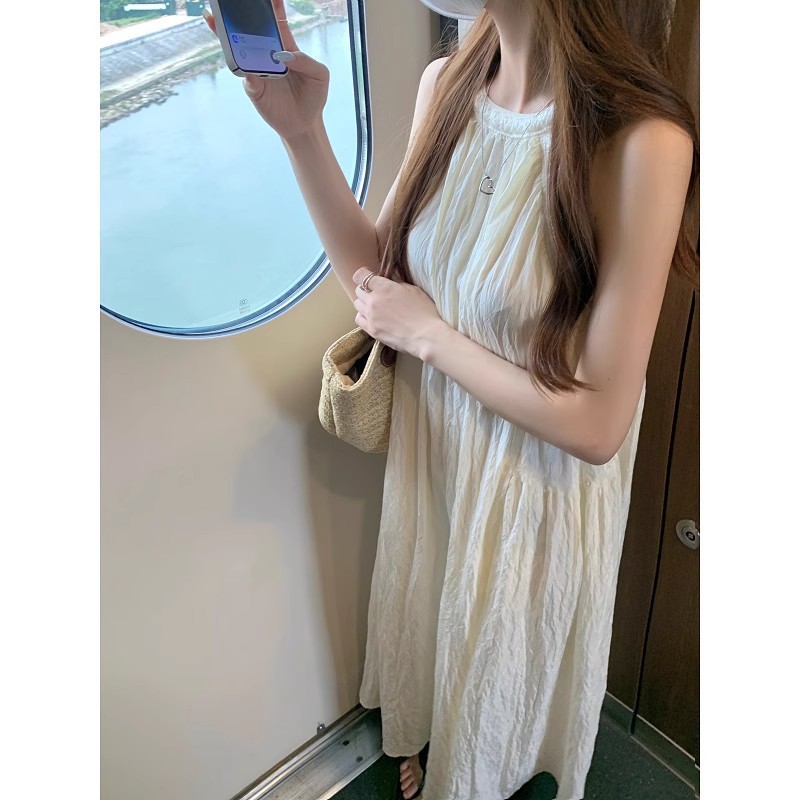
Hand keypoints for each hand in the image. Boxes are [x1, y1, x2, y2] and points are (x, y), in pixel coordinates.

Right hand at [203, 0, 329, 142]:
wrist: (304, 125)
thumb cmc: (313, 97)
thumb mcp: (320, 75)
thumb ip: (306, 61)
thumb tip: (284, 55)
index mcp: (285, 48)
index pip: (276, 22)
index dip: (272, 6)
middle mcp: (268, 56)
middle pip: (252, 31)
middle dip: (241, 16)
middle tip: (232, 4)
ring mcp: (258, 71)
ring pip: (240, 51)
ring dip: (229, 37)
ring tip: (218, 22)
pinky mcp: (254, 89)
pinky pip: (245, 77)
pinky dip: (245, 73)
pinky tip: (248, 70)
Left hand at [352, 268, 444, 361]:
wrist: (426, 336)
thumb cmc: (424, 311)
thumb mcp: (413, 290)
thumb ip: (397, 282)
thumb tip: (389, 276)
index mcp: (384, 287)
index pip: (361, 276)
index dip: (364, 275)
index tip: (369, 277)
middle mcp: (373, 300)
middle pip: (359, 290)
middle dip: (366, 290)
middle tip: (376, 293)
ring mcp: (371, 316)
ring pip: (357, 304)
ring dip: (364, 303)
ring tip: (375, 306)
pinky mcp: (371, 330)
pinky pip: (358, 319)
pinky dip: (363, 316)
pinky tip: (372, 317)